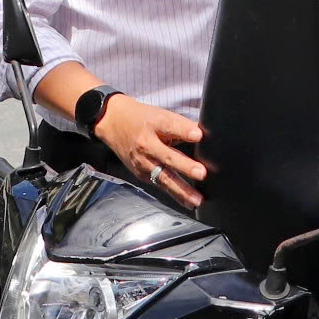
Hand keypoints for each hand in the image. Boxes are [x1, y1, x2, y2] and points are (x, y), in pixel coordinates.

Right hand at [95, 97, 209, 209]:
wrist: (112, 122)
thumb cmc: (142, 119)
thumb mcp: (161, 115)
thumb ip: (182, 126)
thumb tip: (206, 136)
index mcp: (154, 124)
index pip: (170, 126)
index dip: (184, 131)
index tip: (198, 135)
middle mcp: (147, 144)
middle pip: (167, 156)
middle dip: (185, 166)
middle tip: (201, 173)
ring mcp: (142, 162)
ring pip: (163, 178)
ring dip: (181, 190)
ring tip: (196, 200)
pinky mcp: (140, 174)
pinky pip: (160, 185)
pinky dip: (174, 194)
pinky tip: (187, 202)